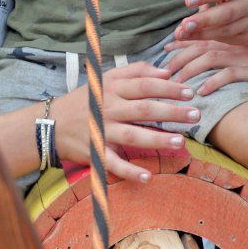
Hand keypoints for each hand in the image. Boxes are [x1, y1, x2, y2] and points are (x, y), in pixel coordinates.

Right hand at [52, 62, 195, 183]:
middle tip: (195, 114)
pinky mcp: (95, 152)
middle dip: (171, 112)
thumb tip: (165, 71)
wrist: (52, 122)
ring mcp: (103, 131)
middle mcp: (109, 108)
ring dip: (156, 140)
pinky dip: (129, 171)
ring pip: (132, 136)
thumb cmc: (87, 99)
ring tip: (179, 142)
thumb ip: (136, 71)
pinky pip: (114, 164)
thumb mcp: (107, 78)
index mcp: (113, 89)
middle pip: (144, 109)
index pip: (145, 86)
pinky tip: (148, 176)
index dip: (168, 88)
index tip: (190, 92)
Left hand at [162, 39, 247, 100]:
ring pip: (211, 58)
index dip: (183, 43)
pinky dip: (213, 82)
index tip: (164, 50)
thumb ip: (233, 66)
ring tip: (176, 83)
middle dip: (180, 56)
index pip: (205, 40)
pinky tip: (202, 92)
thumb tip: (212, 76)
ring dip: (191, 70)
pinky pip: (229, 74)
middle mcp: (238, 47)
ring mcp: (246, 57)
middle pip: (202, 46)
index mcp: (236, 44)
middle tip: (162, 69)